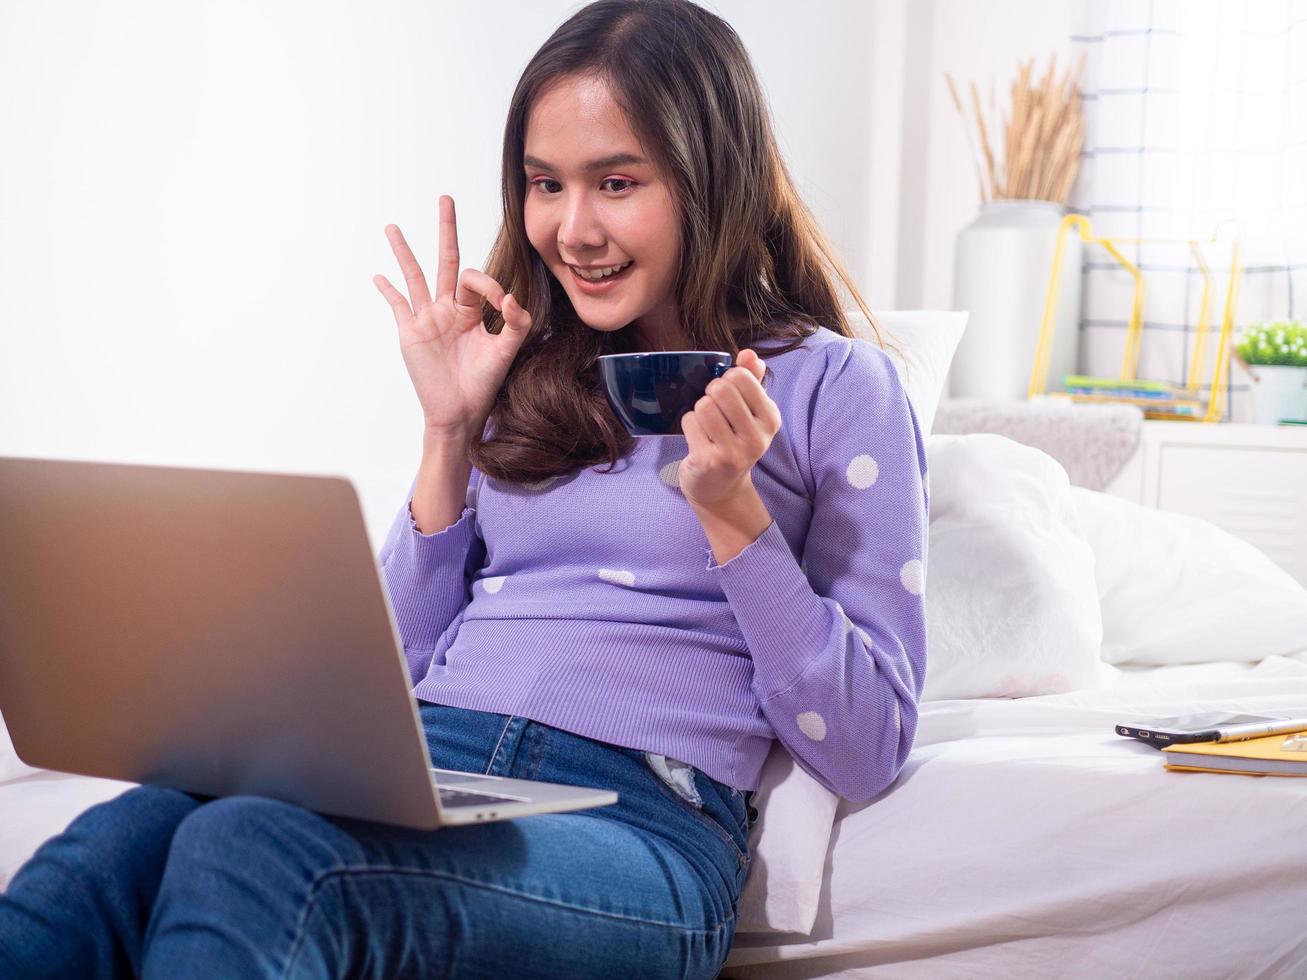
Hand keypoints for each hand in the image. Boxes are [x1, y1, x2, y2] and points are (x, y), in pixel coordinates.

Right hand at [373, 195, 533, 443]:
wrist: (460, 413)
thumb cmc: (483, 385)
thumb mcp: (506, 352)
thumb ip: (516, 324)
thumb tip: (512, 297)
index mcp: (472, 311)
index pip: (476, 279)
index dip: (491, 284)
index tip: (505, 303)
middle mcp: (448, 309)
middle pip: (446, 261)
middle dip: (447, 230)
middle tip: (446, 198)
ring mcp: (426, 319)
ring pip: (415, 276)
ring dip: (404, 251)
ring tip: (393, 226)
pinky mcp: (410, 333)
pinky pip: (398, 305)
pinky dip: (388, 290)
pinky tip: (378, 276)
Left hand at [678, 350, 781, 508]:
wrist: (721, 486)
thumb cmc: (734, 439)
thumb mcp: (749, 411)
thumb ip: (751, 379)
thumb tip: (749, 354)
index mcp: (771, 419)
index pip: (741, 377)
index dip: (726, 379)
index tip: (727, 394)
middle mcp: (758, 438)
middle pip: (721, 389)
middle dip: (710, 393)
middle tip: (712, 407)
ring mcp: (733, 453)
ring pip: (703, 406)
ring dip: (698, 411)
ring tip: (706, 425)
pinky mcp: (709, 462)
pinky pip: (689, 422)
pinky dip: (688, 425)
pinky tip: (697, 438)